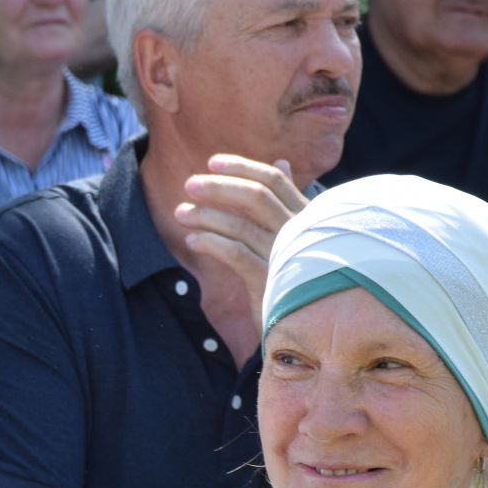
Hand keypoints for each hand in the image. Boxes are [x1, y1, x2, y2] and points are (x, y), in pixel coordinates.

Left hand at [175, 155, 306, 324]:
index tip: (212, 163)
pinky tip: (193, 241)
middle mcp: (299, 233)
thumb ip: (286, 198)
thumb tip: (281, 162)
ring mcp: (285, 256)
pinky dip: (211, 243)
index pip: (274, 181)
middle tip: (189, 184)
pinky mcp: (270, 281)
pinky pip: (235, 254)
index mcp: (305, 217)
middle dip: (219, 187)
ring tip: (181, 213)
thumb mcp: (295, 232)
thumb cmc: (299, 273)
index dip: (242, 167)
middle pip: (255, 197)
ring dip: (206, 215)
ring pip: (240, 225)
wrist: (306, 325)